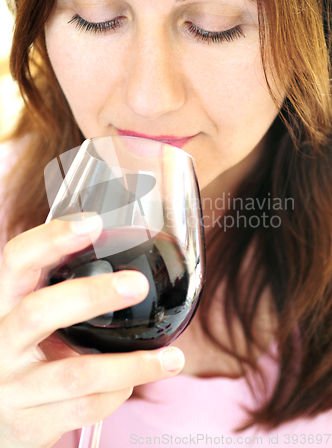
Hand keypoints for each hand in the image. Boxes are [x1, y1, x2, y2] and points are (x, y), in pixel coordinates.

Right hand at [0, 216, 184, 447]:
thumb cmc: (21, 352)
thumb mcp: (28, 316)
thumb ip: (58, 290)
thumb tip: (124, 263)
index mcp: (3, 304)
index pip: (17, 260)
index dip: (51, 239)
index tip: (92, 223)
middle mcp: (0, 342)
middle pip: (39, 312)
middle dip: (91, 296)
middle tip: (137, 284)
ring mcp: (11, 387)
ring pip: (76, 374)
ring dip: (130, 366)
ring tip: (171, 359)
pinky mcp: (28, 423)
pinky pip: (84, 409)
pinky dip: (117, 394)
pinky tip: (135, 382)